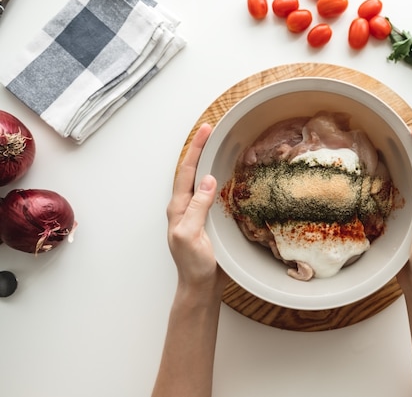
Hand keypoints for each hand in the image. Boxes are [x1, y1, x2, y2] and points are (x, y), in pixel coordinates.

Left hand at [166, 124, 227, 298]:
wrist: (200, 287)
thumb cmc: (193, 265)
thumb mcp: (192, 235)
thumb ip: (198, 208)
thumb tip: (207, 180)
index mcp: (178, 208)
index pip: (187, 172)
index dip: (196, 150)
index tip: (206, 130)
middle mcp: (185, 207)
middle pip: (192, 171)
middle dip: (200, 149)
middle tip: (211, 130)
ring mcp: (196, 213)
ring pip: (201, 181)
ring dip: (207, 162)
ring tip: (217, 145)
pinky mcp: (207, 221)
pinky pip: (211, 194)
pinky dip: (217, 179)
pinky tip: (226, 176)